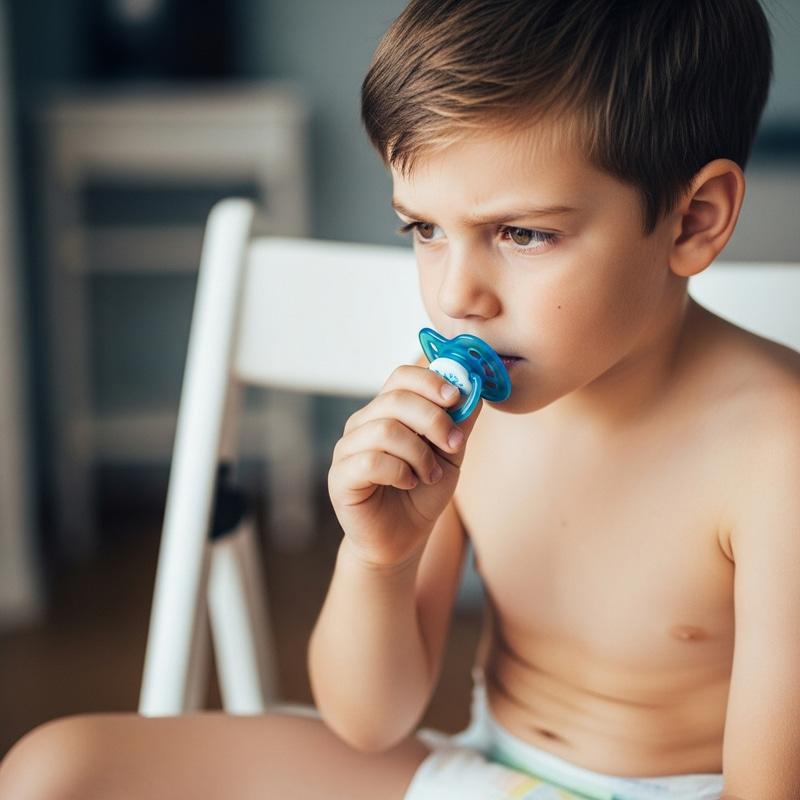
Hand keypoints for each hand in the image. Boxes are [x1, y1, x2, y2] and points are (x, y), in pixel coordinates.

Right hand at [328, 364, 478, 567]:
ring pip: (385, 430)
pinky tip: (409, 483)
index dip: (430, 381)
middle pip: (395, 399)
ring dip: (420, 454)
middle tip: (454, 444)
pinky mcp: (340, 477)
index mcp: (387, 411)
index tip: (456, 398)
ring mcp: (347, 448)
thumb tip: (473, 388)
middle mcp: (363, 423)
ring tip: (431, 474)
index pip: (402, 377)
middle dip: (434, 419)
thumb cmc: (422, 493)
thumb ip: (459, 422)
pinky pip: (371, 461)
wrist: (403, 538)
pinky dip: (400, 472)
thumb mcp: (450, 454)